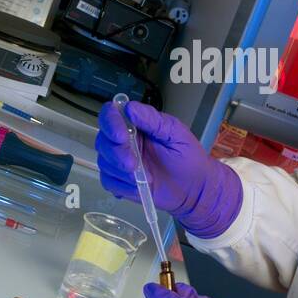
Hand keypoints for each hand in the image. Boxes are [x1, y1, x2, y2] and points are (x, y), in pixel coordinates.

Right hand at [96, 100, 241, 238]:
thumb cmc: (188, 158)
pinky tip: (138, 185)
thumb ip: (152, 120)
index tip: (120, 135)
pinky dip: (121, 185)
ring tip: (143, 176)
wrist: (194, 189)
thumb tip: (130, 108)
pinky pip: (109, 182)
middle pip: (103, 140)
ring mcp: (121, 162)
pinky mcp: (120, 182)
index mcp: (136, 125)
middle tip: (133, 163)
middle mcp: (125, 141)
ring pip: (104, 162)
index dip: (110, 123)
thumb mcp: (175, 133)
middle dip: (116, 152)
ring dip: (120, 170)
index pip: (111, 115)